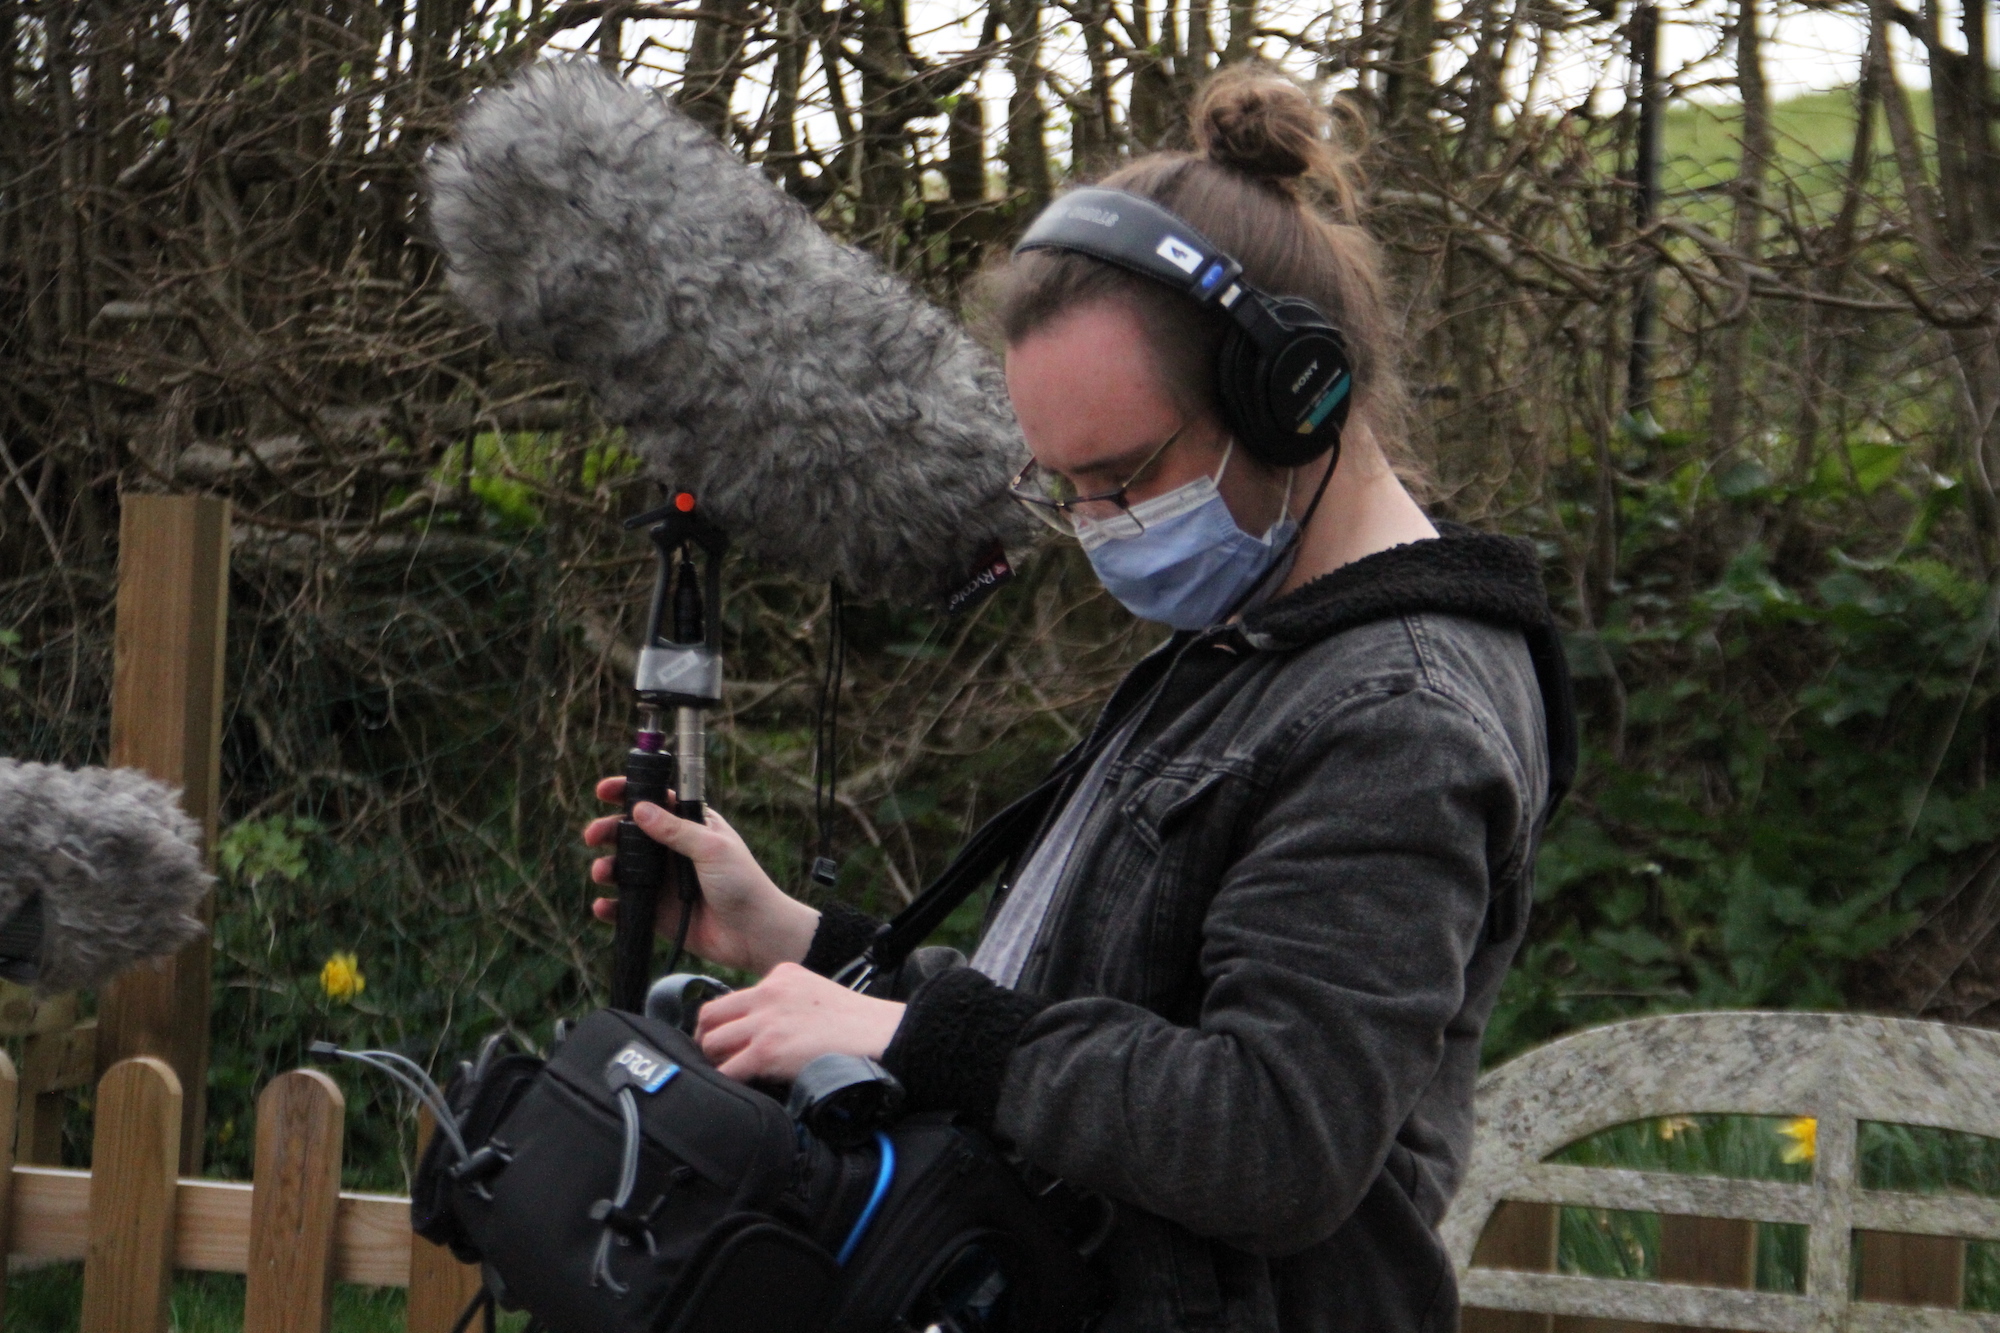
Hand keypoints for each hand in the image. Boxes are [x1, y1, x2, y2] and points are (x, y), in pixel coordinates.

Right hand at [585, 777, 819, 975]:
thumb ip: (676, 830)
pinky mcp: (655, 912)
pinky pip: (625, 906)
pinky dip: (610, 906)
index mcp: (690, 826)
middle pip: (629, 834)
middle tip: (594, 835)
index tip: (604, 790)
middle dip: (608, 831)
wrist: (754, 934)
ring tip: (602, 872)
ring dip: (606, 868)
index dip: (628, 792)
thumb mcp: (712, 849)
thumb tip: (640, 809)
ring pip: (622, 869)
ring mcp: (662, 881)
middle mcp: (672, 851)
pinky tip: (604, 906)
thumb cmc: (743, 883)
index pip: (655, 801)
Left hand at [694, 962, 907, 1082]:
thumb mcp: (816, 992)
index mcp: (780, 976)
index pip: (732, 998)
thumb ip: (787, 1002)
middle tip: (714, 1059)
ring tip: (726, 1075)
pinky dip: (725, 1081)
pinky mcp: (768, 1050)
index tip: (724, 1039)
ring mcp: (765, 1021)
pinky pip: (727, 1070)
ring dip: (713, 1061)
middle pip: (710, 1015)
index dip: (724, 1023)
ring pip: (711, 1041)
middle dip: (707, 1039)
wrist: (879, 1034)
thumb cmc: (857, 1023)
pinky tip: (736, 1088)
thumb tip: (766, 1031)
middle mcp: (767, 993)